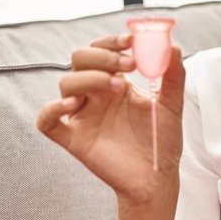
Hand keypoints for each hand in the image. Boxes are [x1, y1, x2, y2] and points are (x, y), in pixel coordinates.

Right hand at [35, 33, 185, 206]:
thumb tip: (172, 45)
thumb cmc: (161, 140)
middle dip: (102, 57)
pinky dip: (51, 109)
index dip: (112, 42)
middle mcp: (96, 95)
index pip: (103, 50)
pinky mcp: (73, 138)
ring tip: (118, 86)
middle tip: (129, 65)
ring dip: (88, 78)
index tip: (131, 42)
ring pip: (66, 84)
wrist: (157, 177)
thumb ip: (173, 75)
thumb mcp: (172, 104)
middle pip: (80, 60)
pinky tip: (71, 105)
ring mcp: (83, 116)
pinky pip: (47, 122)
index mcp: (117, 82)